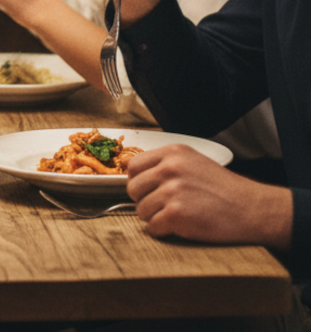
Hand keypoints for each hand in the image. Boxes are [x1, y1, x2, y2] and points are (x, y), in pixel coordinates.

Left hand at [127, 144, 292, 249]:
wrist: (251, 208)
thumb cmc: (223, 188)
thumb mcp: (193, 162)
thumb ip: (165, 164)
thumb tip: (133, 172)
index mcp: (172, 153)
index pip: (134, 166)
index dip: (137, 181)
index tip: (146, 190)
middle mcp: (169, 169)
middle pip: (133, 189)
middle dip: (144, 200)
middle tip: (162, 206)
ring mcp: (172, 192)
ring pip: (141, 210)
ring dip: (154, 217)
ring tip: (175, 216)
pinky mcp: (177, 215)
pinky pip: (153, 227)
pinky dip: (162, 231)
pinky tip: (178, 227)